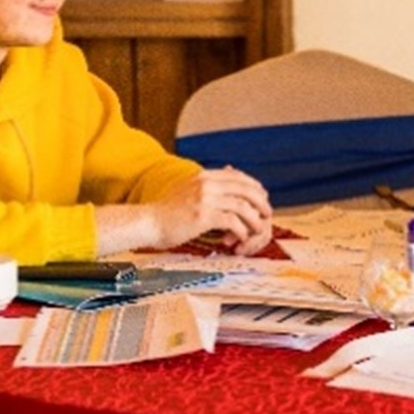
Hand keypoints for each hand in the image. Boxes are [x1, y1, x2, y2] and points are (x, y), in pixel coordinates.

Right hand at [149, 167, 273, 253]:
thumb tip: (225, 179)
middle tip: (267, 213)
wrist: (147, 222)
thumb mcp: (187, 190)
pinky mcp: (203, 215)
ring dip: (253, 219)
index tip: (261, 197)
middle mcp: (206, 183)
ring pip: (242, 205)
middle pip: (245, 189)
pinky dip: (241, 230)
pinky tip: (241, 237)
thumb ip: (206, 185)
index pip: (238, 177)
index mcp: (204, 176)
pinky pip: (232, 221)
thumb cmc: (166, 211)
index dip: (254, 187)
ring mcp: (205, 198)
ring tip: (257, 229)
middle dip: (260, 202)